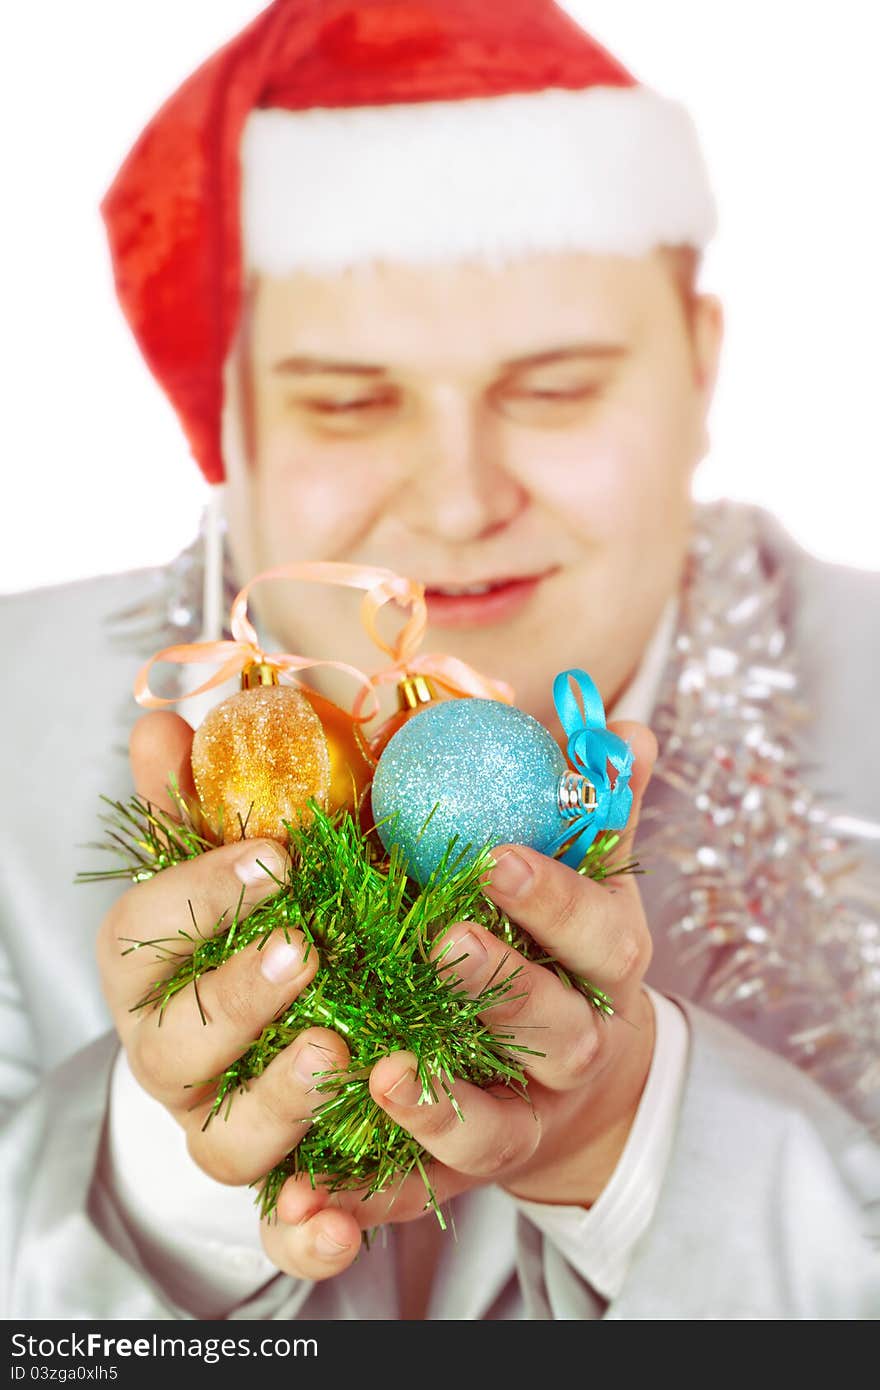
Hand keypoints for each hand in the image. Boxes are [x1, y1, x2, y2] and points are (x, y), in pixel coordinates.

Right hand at [96, 712, 350, 1197]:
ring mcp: (226, 1122)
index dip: (201, 893)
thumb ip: (206, 793)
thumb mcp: (247, 852)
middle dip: (234, 995)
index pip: (145, 930)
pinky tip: (339, 1226)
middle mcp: (177, 1054)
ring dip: (276, 1099)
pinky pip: (282, 1228)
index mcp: (156, 967)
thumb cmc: (275, 919)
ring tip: (337, 1047)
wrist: (315, 1018)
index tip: (278, 855)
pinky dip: (306, 1234)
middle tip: (304, 948)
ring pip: (225, 1140)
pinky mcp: (285, 1181)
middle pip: (174, 1043)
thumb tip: (164, 719)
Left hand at [262, 718, 658, 1280]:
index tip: (494, 856)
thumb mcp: (590, 883)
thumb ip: (597, 811)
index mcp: (600, 968)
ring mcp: (519, 1120)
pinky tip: (311, 1196)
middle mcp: (569, 1050)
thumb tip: (627, 729)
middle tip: (441, 943)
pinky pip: (416, 1195)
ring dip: (441, 1103)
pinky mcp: (460, 1176)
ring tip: (385, 1071)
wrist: (579, 1093)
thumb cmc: (563, 958)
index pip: (598, 931)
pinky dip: (365, 1201)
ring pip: (494, 1125)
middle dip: (503, 986)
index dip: (555, 897)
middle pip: (554, 1029)